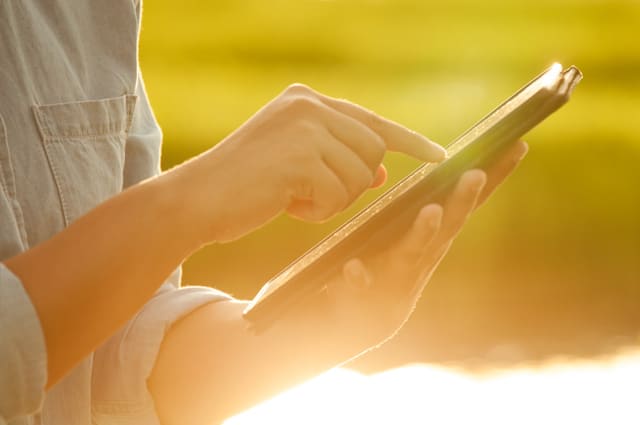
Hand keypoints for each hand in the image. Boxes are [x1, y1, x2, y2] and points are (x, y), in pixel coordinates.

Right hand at [177, 84, 445, 242]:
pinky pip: (337, 195)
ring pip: (358, 176)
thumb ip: (338, 161)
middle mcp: (308, 105)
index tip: (438, 155)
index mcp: (306, 100)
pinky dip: (317, 211)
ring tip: (292, 198)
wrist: (195, 199)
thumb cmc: (245, 186)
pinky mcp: (299, 156)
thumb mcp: (297, 166)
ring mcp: (304, 127)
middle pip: (372, 151)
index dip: (408, 140)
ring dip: (331, 200)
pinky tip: (285, 204)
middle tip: (312, 195)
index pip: (370, 120)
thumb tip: (382, 171)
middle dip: (351, 183)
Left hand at [321, 140, 528, 350]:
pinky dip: (360, 276)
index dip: (495, 176)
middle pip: (449, 224)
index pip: (469, 201)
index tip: (517, 144)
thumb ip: (435, 202)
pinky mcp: (366, 291)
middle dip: (462, 200)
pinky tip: (354, 269)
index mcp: (437, 233)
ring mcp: (397, 273)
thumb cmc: (398, 264)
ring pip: (413, 251)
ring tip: (432, 212)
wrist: (368, 318)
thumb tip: (458, 160)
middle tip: (475, 174)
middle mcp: (424, 253)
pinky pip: (361, 282)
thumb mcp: (420, 232)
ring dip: (423, 233)